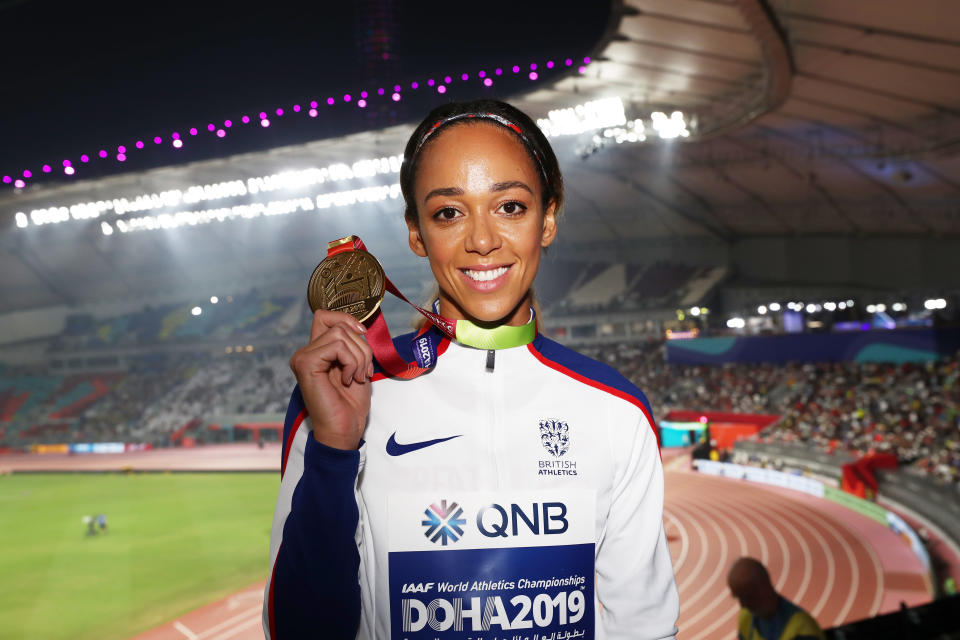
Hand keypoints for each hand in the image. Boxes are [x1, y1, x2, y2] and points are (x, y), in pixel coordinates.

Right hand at [289, 310, 373, 449]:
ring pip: (340, 334)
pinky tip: (348, 380)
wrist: (344, 429)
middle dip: (361, 346)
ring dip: (359, 357)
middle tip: (363, 372)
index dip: (347, 319)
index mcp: (316, 351)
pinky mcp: (305, 363)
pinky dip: (352, 362)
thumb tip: (358, 325)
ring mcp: (303, 357)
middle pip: (339, 325)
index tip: (362, 336)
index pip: (325, 316)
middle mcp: (305, 352)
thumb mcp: (357, 365)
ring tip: (357, 377)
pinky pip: (337, 346)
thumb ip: (352, 344)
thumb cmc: (350, 403)